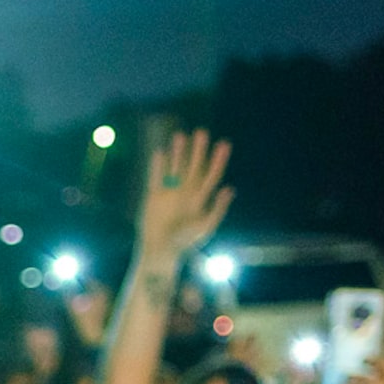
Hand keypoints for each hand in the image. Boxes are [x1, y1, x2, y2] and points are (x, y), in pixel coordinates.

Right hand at [136, 127, 233, 264]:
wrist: (159, 251)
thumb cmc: (185, 242)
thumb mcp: (205, 227)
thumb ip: (217, 209)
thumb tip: (229, 189)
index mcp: (201, 199)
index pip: (212, 175)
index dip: (218, 160)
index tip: (224, 144)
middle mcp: (187, 193)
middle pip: (195, 167)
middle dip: (199, 151)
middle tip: (202, 133)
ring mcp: (170, 193)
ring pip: (176, 167)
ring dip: (179, 153)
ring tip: (179, 136)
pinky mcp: (154, 196)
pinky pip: (156, 177)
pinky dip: (158, 166)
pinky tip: (160, 153)